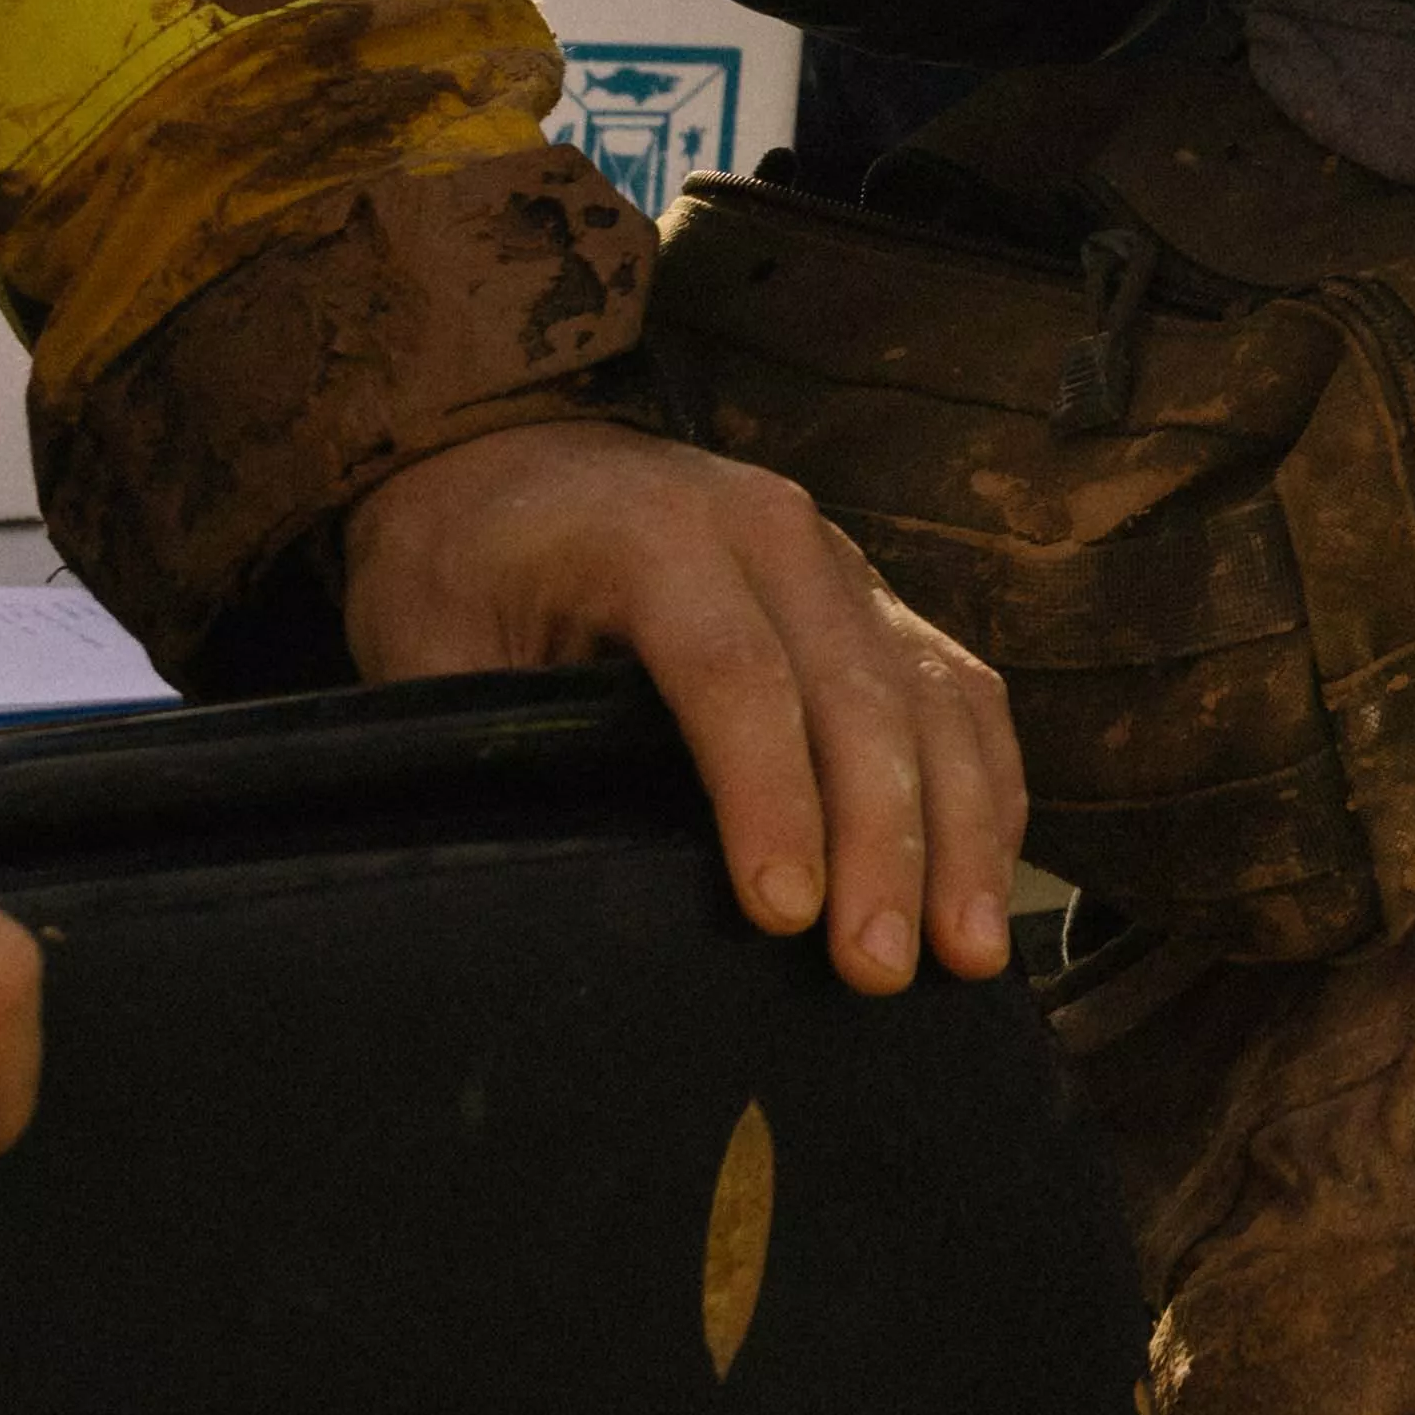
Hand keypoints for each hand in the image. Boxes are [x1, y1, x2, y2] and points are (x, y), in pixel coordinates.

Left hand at [342, 413, 1024, 989]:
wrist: (508, 445)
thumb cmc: (462, 557)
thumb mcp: (425, 635)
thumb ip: (474, 740)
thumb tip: (509, 882)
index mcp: (660, 535)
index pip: (734, 675)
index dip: (768, 798)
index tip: (786, 914)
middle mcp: (777, 536)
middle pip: (856, 693)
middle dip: (883, 840)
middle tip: (883, 969)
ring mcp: (844, 564)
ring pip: (934, 697)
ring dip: (961, 829)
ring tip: (969, 953)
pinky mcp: (877, 603)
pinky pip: (963, 693)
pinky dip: (987, 789)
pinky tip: (989, 882)